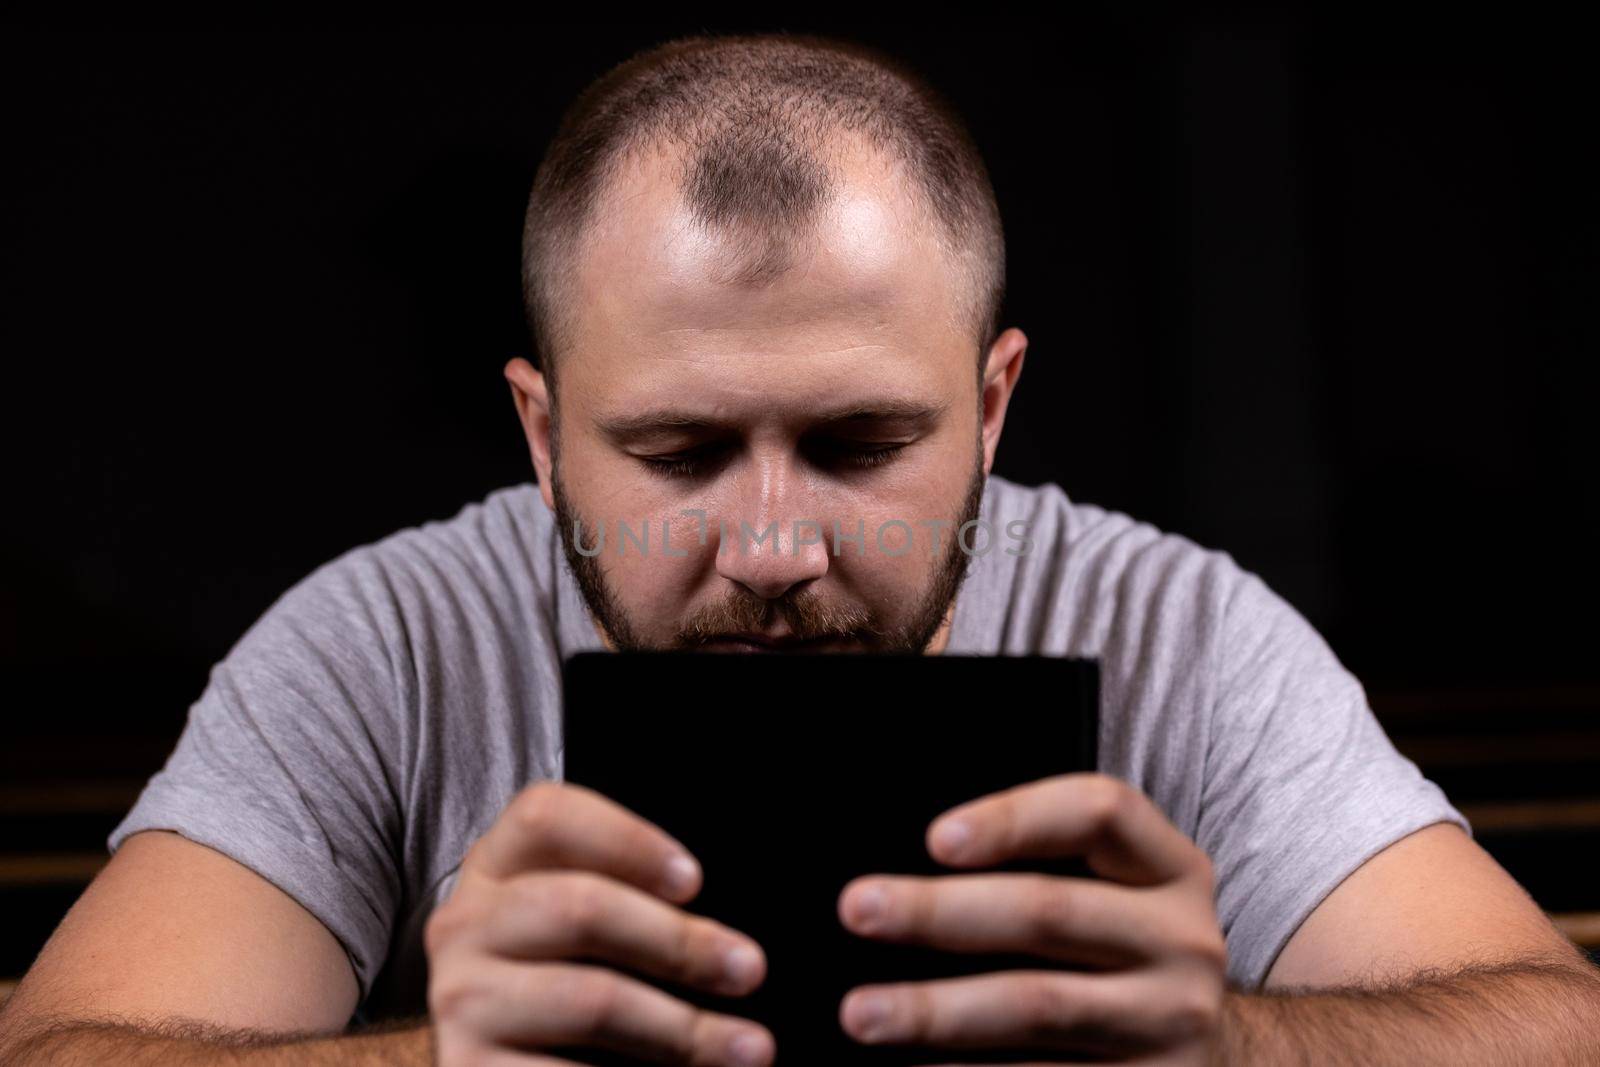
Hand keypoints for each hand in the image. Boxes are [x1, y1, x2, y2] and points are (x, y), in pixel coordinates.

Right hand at [426, 780, 775, 1065]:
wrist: (486, 1059)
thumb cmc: (557, 974)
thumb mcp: (574, 916)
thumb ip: (626, 893)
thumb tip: (724, 933)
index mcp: (495, 866)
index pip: (547, 818)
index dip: (627, 840)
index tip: (695, 881)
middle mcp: (465, 924)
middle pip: (581, 908)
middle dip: (679, 942)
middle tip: (750, 969)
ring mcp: (460, 1000)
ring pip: (592, 999)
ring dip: (684, 1028)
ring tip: (750, 1048)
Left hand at [836, 772, 1225, 1064]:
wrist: (1214, 1063)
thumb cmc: (1123, 958)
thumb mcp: (1118, 897)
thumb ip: (1046, 868)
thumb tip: (907, 868)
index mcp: (1172, 870)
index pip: (1100, 812)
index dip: (1015, 816)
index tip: (934, 838)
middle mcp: (1182, 941)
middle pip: (1048, 911)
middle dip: (939, 911)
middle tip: (857, 909)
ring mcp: (1173, 1024)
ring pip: (1036, 1005)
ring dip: (936, 1009)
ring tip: (861, 1012)